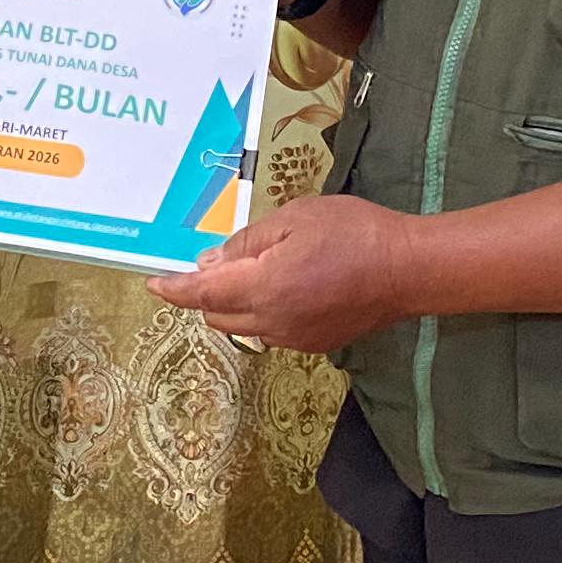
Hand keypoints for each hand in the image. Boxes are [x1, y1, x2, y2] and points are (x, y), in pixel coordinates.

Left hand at [149, 192, 422, 351]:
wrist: (408, 269)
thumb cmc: (354, 233)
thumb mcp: (295, 218)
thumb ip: (248, 243)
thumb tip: (210, 262)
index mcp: (263, 288)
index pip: (202, 294)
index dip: (174, 289)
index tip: (154, 283)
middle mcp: (272, 321)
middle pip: (217, 315)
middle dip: (205, 293)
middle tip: (215, 262)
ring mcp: (294, 338)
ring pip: (243, 326)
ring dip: (235, 303)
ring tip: (256, 270)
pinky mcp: (315, 344)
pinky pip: (271, 330)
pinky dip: (263, 311)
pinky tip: (286, 286)